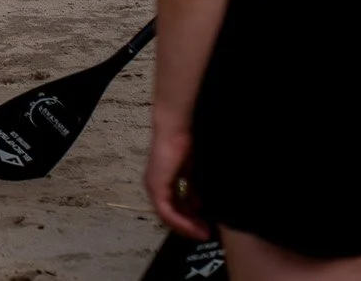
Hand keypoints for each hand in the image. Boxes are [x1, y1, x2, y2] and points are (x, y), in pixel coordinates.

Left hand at [144, 125, 209, 239]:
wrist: (178, 127)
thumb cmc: (187, 144)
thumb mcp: (194, 173)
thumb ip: (195, 190)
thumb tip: (201, 207)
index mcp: (163, 182)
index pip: (174, 208)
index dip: (190, 220)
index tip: (206, 227)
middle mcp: (155, 186)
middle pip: (171, 215)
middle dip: (189, 226)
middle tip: (207, 233)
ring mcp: (154, 187)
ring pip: (168, 216)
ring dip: (186, 227)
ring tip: (203, 233)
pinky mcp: (156, 186)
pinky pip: (167, 211)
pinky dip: (182, 221)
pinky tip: (196, 227)